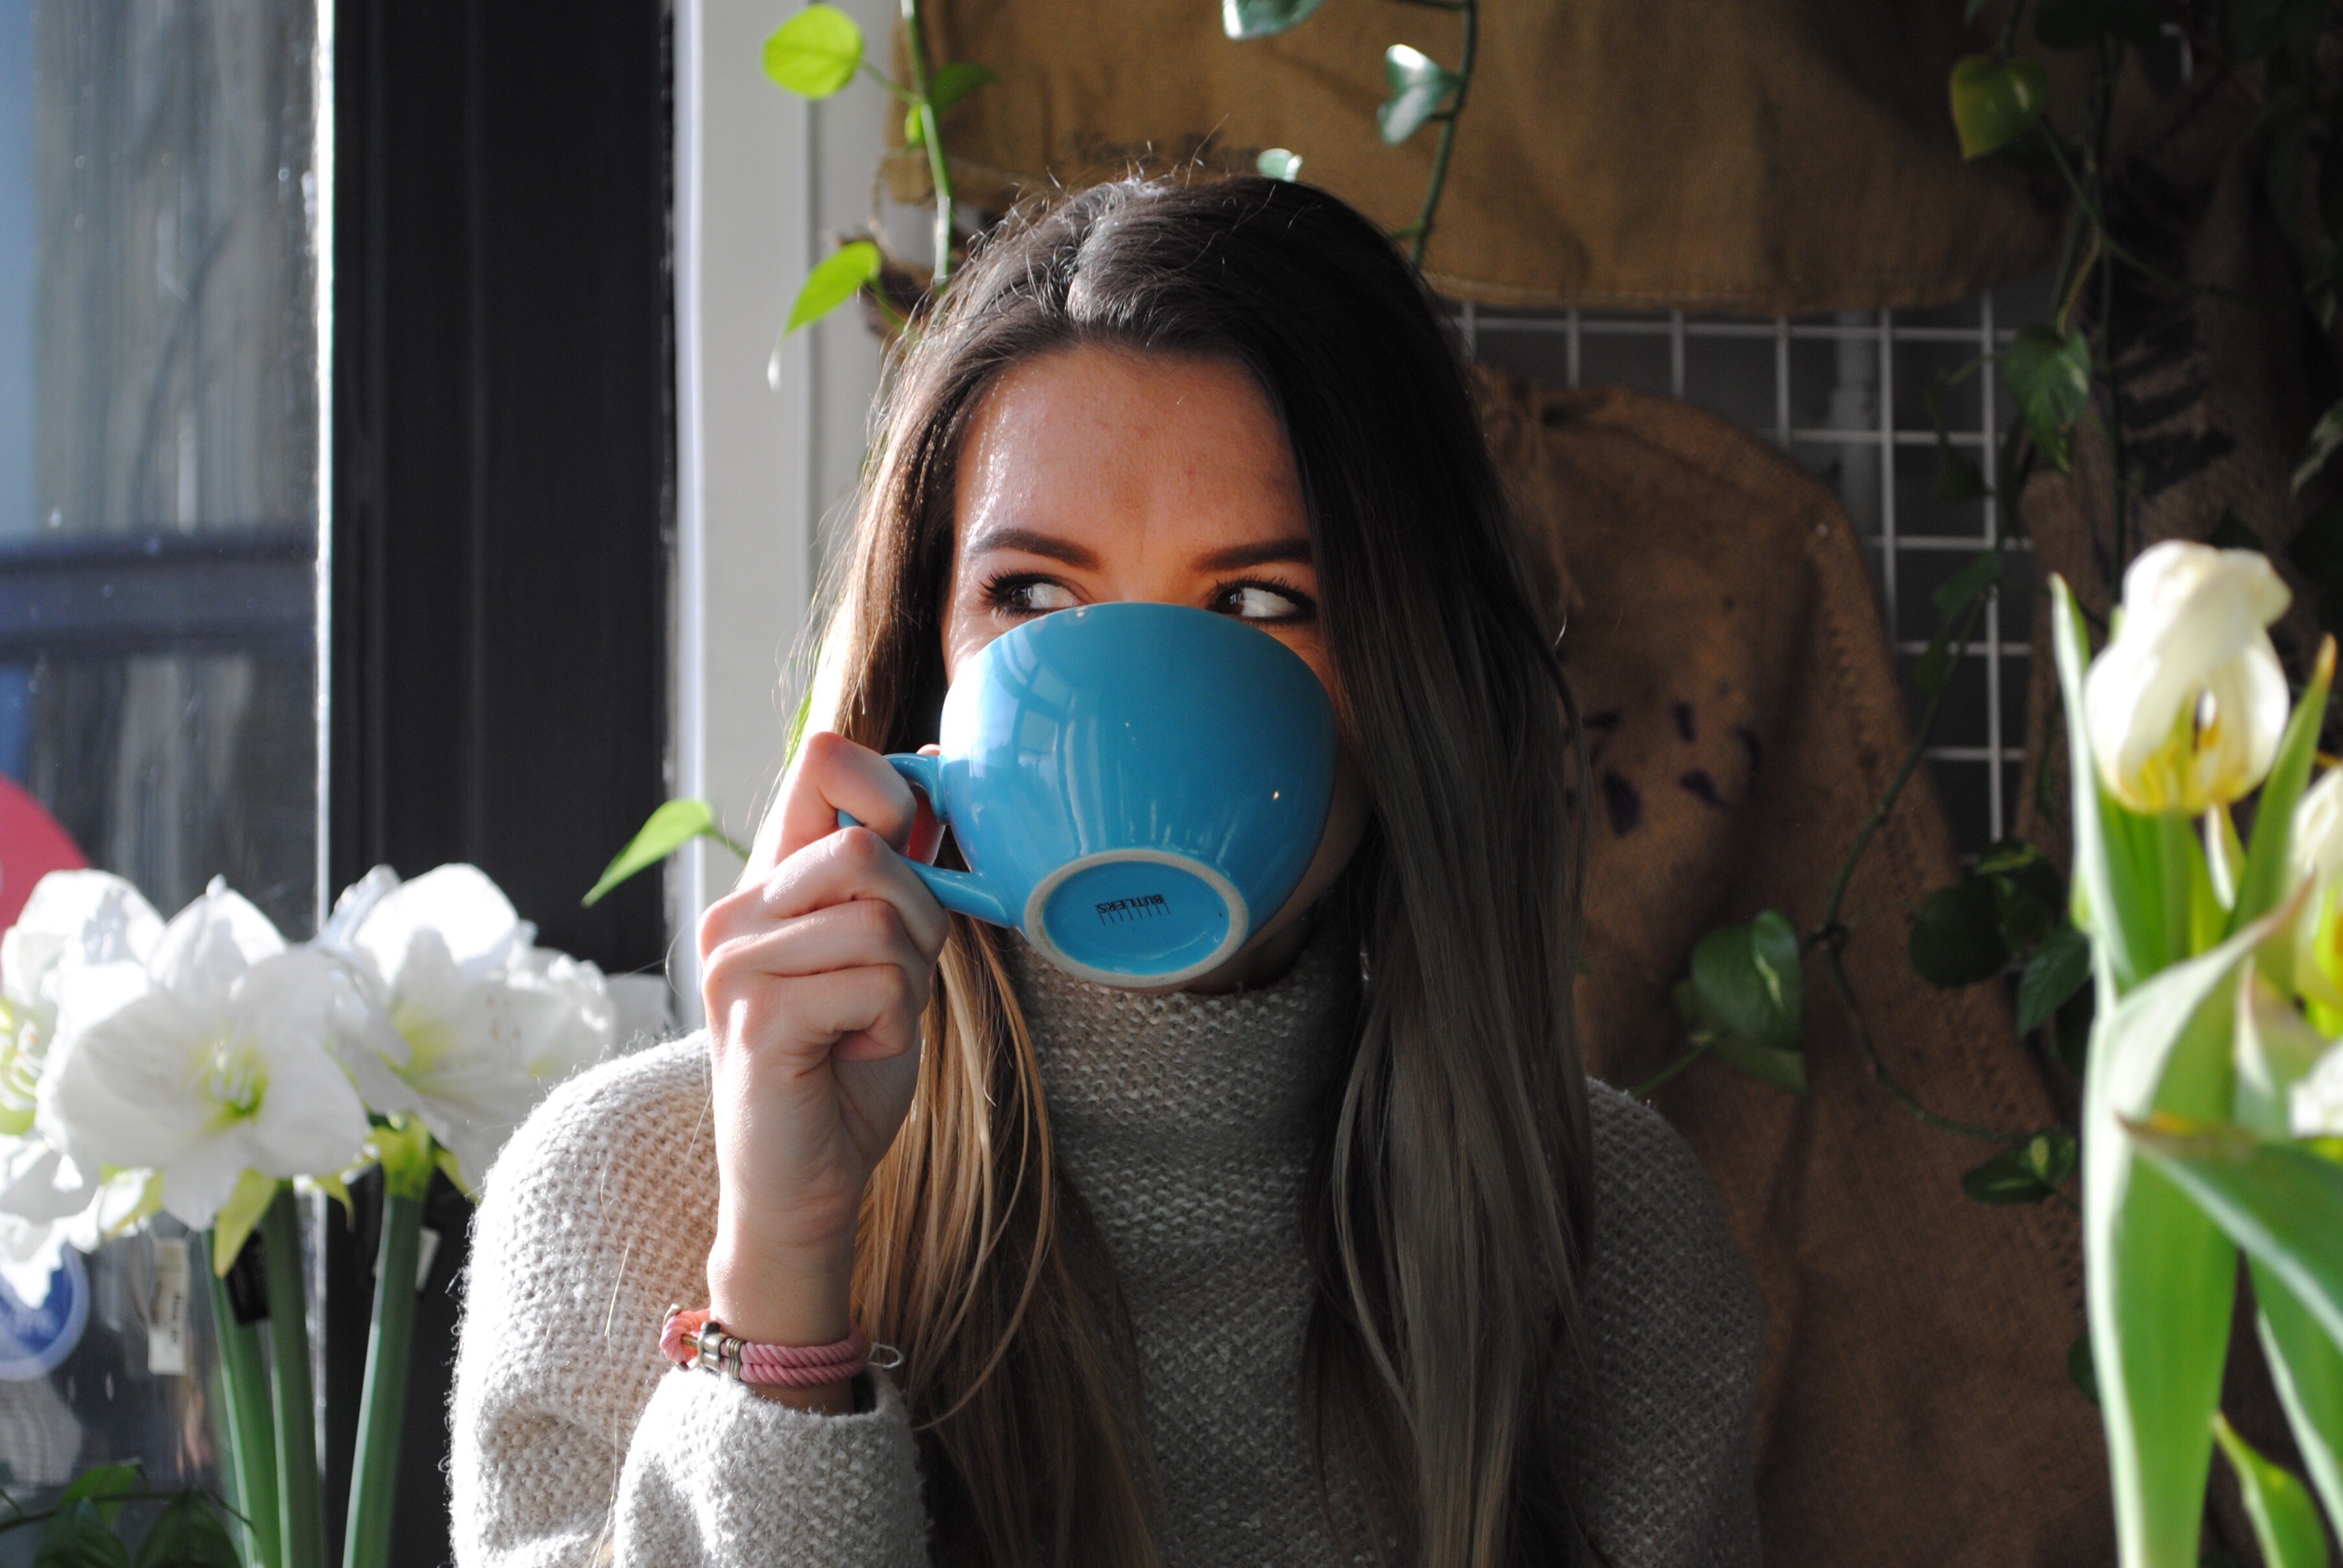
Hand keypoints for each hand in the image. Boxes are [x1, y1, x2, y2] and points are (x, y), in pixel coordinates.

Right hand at [696, 732, 947, 1404]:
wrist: (803, 1182)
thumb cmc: (845, 1065)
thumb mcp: (881, 950)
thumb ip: (895, 872)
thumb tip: (943, 768)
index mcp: (768, 881)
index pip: (823, 759)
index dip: (894, 789)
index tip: (916, 852)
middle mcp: (738, 910)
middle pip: (868, 850)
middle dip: (920, 917)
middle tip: (897, 978)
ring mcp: (737, 963)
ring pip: (880, 919)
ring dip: (909, 980)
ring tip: (872, 1022)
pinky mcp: (758, 1018)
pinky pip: (876, 982)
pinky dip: (895, 1024)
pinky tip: (857, 1051)